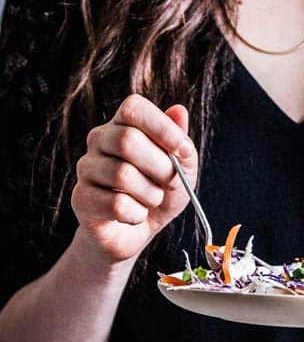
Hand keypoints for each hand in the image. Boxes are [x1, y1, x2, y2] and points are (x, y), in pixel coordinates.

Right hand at [71, 94, 197, 263]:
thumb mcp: (182, 169)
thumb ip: (181, 143)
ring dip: (150, 194)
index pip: (133, 109)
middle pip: (127, 141)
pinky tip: (135, 214)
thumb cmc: (159, 193)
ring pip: (122, 175)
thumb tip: (179, 111)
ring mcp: (86, 168)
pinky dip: (136, 214)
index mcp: (123, 125)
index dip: (161, 126)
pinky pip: (115, 204)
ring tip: (152, 200)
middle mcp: (99, 141)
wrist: (138, 232)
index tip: (183, 149)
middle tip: (171, 183)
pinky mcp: (81, 198)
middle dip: (161, 167)